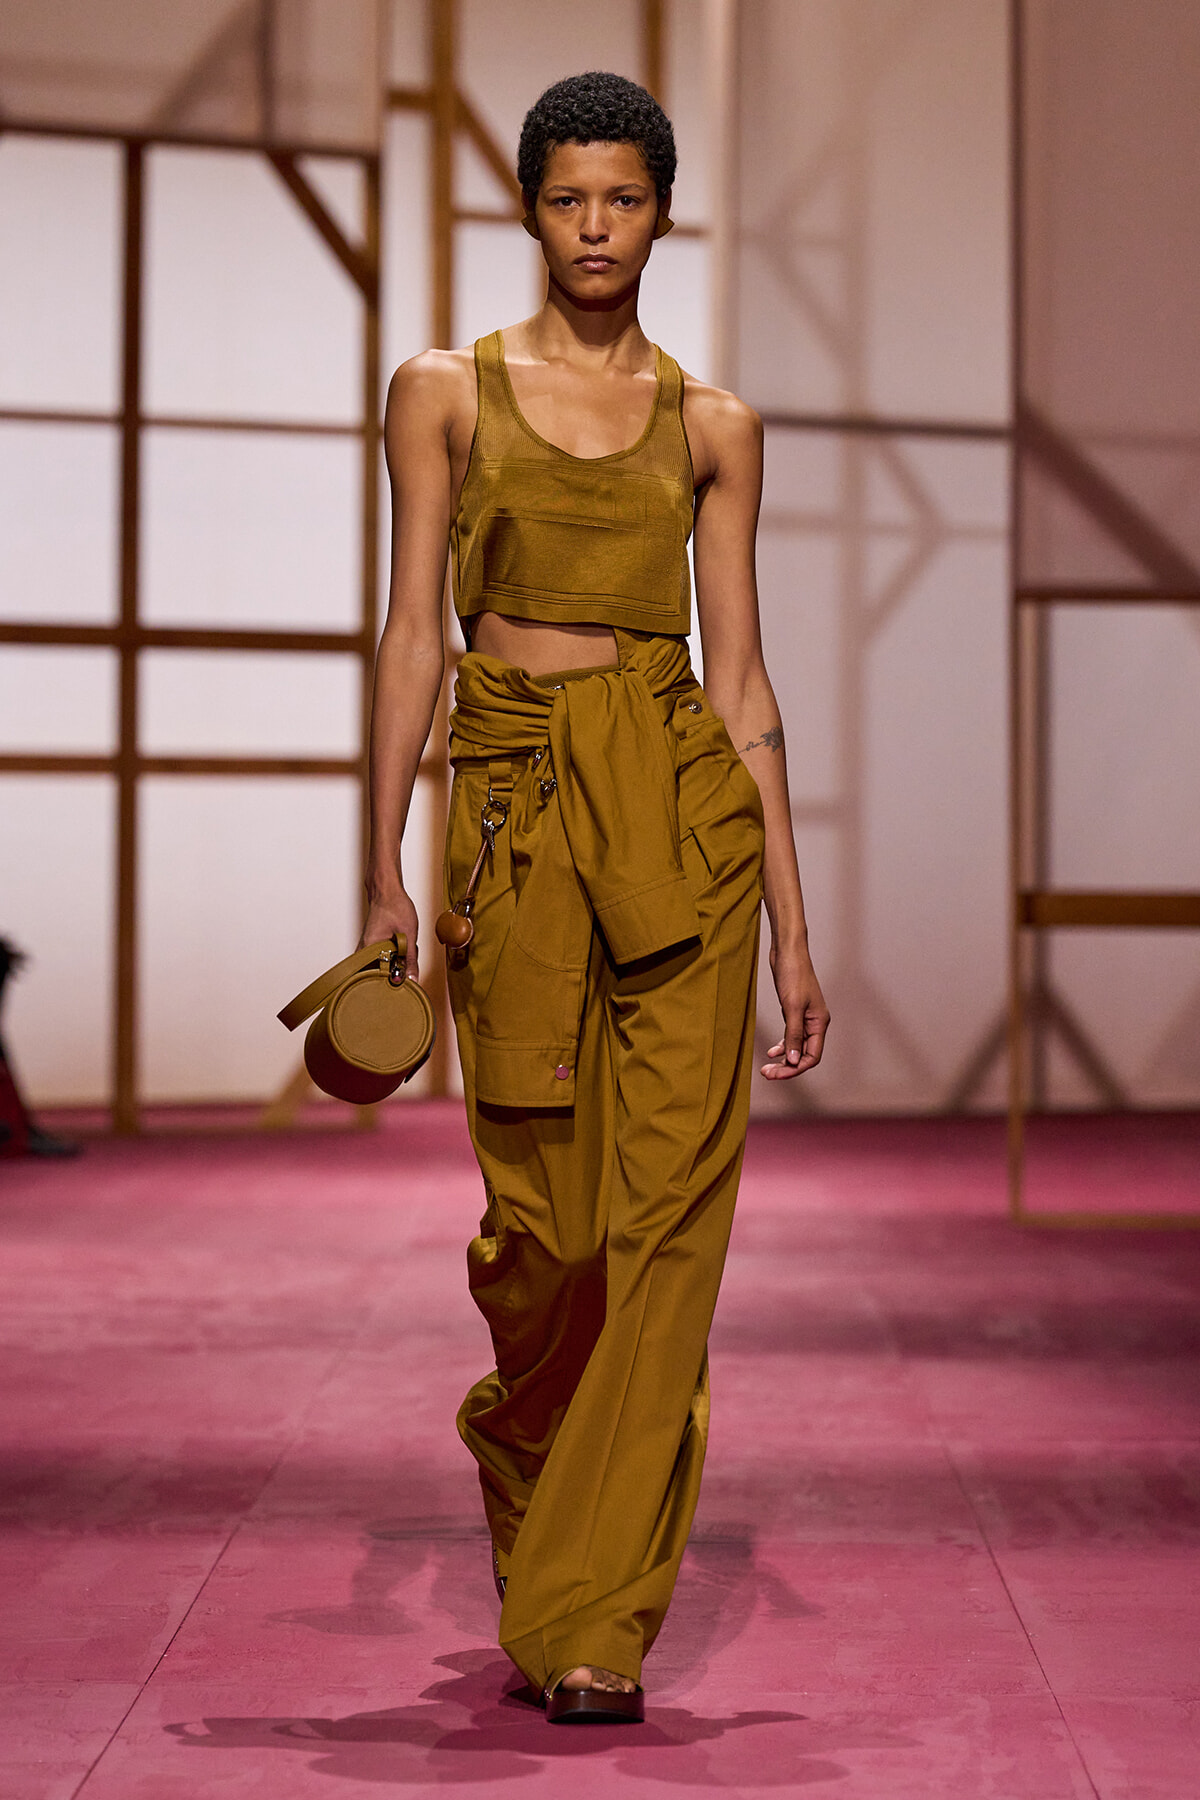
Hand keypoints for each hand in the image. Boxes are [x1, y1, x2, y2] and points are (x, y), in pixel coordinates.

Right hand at [360, 885, 420, 979]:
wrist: (388, 890)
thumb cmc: (394, 906)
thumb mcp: (408, 935)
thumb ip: (410, 959)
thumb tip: (412, 979)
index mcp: (369, 948)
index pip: (377, 977)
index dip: (392, 981)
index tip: (404, 981)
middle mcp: (364, 949)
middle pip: (381, 972)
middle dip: (398, 968)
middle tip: (407, 957)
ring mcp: (367, 946)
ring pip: (385, 963)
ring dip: (398, 959)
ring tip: (404, 945)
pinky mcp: (373, 943)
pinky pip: (385, 955)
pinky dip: (396, 953)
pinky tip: (402, 944)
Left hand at [762, 941, 829, 1078]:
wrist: (788, 952)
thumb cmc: (793, 975)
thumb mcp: (792, 1007)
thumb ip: (794, 1035)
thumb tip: (793, 1060)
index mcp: (819, 1023)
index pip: (812, 1057)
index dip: (795, 1069)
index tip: (776, 1074)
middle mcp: (815, 1023)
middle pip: (804, 1055)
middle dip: (787, 1067)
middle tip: (767, 1074)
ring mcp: (805, 1018)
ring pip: (796, 1047)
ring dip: (783, 1059)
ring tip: (766, 1067)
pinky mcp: (794, 1011)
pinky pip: (791, 1036)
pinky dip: (782, 1045)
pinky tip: (771, 1051)